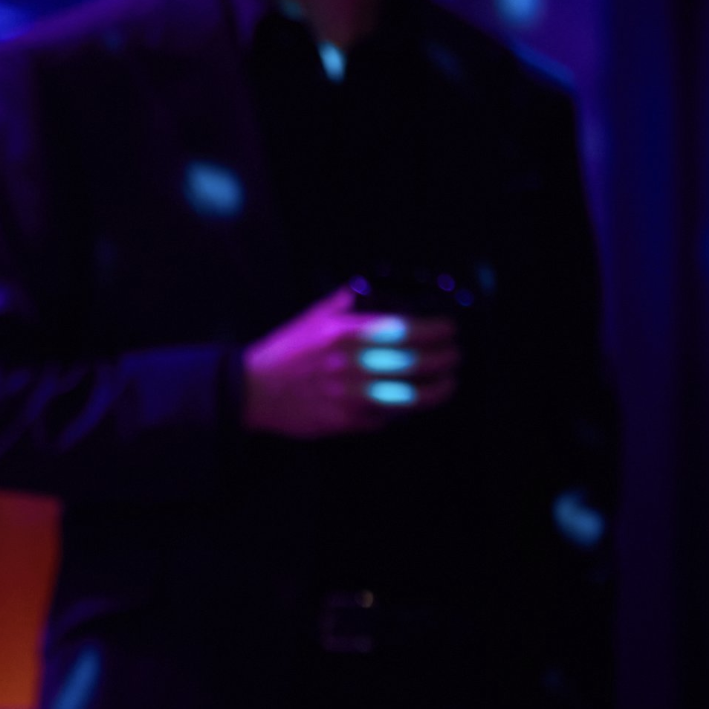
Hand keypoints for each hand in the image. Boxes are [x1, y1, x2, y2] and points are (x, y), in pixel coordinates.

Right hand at [238, 285, 459, 438]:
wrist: (252, 390)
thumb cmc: (286, 351)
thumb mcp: (315, 316)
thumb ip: (348, 302)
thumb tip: (378, 287)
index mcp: (346, 333)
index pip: (406, 329)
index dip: (437, 330)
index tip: (450, 328)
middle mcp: (352, 364)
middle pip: (416, 363)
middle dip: (446, 359)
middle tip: (456, 355)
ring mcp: (350, 396)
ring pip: (410, 397)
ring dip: (437, 390)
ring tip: (448, 384)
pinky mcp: (346, 421)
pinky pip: (387, 418)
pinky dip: (404, 412)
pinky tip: (413, 404)